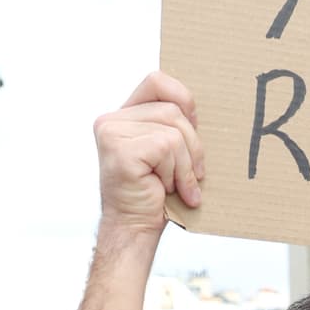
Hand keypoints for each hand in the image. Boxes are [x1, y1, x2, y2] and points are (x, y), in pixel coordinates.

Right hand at [94, 72, 203, 231]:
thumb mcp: (168, 152)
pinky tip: (165, 189)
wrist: (134, 228)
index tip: (193, 126)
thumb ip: (173, 125)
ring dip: (184, 164)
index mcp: (123, 116)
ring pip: (173, 131)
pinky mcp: (120, 148)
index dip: (182, 98)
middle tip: (192, 174)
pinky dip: (176, 173)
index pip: (157, 81)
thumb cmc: (153, 194)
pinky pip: (167, 148)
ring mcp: (112, 133)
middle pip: (172, 110)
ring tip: (176, 185)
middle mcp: (112, 120)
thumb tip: (197, 110)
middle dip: (193, 145)